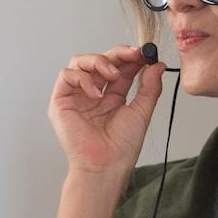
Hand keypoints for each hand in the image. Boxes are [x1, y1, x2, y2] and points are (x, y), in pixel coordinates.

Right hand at [48, 45, 163, 178]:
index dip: (129, 57)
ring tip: (113, 75)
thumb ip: (149, 87)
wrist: (105, 165)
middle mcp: (92, 94)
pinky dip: (82, 78)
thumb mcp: (141, 111)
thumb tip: (157, 65)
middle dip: (116, 54)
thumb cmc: (121, 147)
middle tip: (132, 54)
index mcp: (111, 97)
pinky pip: (66, 76)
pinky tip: (96, 93)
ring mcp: (76, 97)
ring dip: (99, 62)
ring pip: (79, 62)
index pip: (118, 68)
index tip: (144, 52)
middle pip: (98, 60)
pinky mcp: (60, 102)